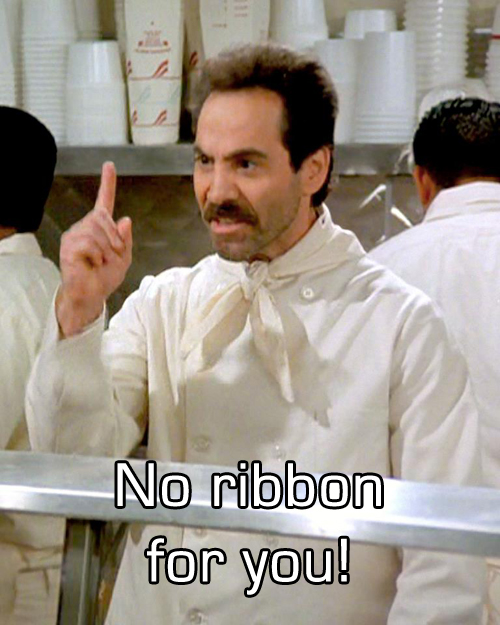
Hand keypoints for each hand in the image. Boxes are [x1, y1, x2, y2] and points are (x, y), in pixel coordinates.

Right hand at [56, 162, 132, 336]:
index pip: (104, 201)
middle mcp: (85, 226)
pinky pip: (89, 244)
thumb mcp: (123, 258)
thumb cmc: (105, 277)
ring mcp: (74, 235)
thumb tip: (125, 219)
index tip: (109, 165)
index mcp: (100, 227)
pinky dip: (97, 256)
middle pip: (103, 218)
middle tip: (112, 256)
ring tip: (100, 262)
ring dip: (106, 250)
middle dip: (114, 239)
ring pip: (97, 231)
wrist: (92, 296)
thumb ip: (125, 240)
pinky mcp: (68, 246)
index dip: (107, 183)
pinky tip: (91, 264)